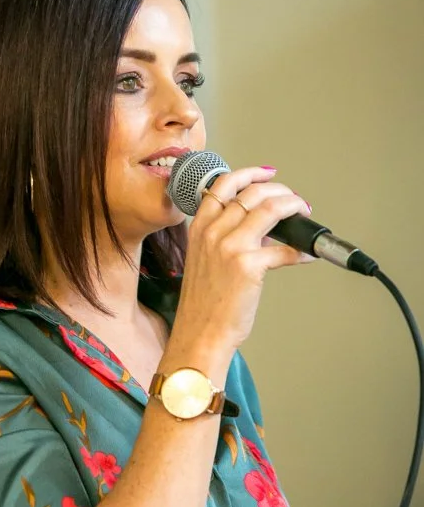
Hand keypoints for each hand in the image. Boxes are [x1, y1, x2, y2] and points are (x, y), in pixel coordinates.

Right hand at [169, 166, 313, 359]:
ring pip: (270, 209)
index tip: (268, 173)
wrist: (200, 332)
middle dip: (281, 192)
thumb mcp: (203, 259)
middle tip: (294, 202)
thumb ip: (224, 237)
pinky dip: (302, 250)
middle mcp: (213, 232)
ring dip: (294, 208)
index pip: (225, 184)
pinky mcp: (248, 266)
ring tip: (304, 216)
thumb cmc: (203, 303)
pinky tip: (306, 254)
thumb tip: (262, 228)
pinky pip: (285, 249)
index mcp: (200, 228)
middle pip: (253, 192)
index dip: (251, 173)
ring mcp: (230, 247)